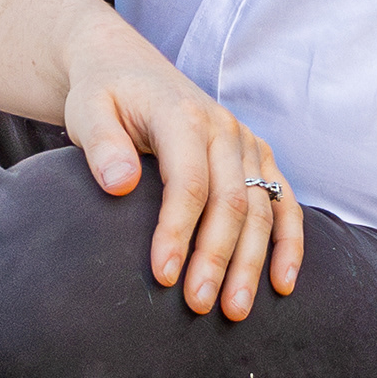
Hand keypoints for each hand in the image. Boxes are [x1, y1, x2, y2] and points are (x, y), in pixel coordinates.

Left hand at [58, 15, 305, 319]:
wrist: (126, 67)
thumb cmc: (103, 95)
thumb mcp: (87, 110)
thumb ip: (102, 144)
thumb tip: (120, 185)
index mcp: (183, 116)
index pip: (189, 182)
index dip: (178, 232)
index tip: (164, 276)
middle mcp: (223, 127)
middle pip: (231, 202)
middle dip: (217, 259)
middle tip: (198, 306)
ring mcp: (246, 142)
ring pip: (262, 209)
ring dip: (252, 263)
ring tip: (235, 310)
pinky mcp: (256, 156)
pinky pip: (283, 202)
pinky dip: (289, 243)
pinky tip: (282, 284)